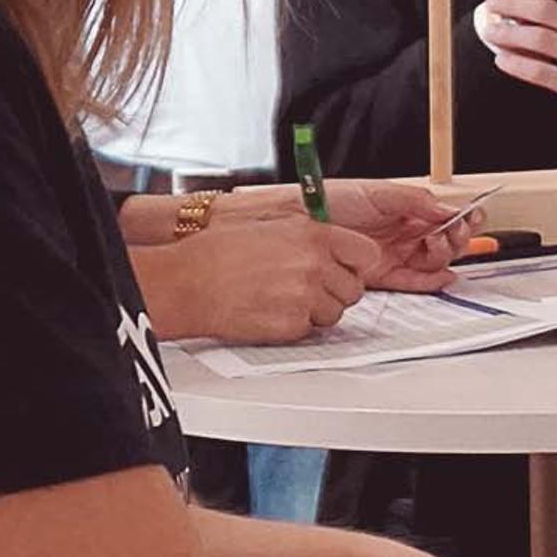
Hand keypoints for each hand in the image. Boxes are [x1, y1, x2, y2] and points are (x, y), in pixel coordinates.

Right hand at [161, 217, 374, 342]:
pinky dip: (295, 326)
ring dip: (316, 311)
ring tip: (283, 299)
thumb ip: (310, 236)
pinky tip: (271, 311)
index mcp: (314, 235)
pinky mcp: (292, 325)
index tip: (347, 268)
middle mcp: (315, 265)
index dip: (356, 265)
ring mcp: (306, 297)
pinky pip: (310, 330)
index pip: (367, 254)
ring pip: (335, 314)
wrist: (189, 281)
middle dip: (336, 292)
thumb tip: (333, 246)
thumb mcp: (273, 226)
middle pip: (354, 289)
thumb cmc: (218, 252)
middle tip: (308, 288)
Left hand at [316, 179, 474, 286]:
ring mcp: (394, 253)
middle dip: (456, 238)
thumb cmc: (333, 200)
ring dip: (444, 255)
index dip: (462, 219)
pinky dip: (431, 281)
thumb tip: (449, 210)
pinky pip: (412, 281)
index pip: (445, 217)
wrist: (300, 220)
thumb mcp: (380, 192)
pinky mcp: (381, 274)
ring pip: (433, 262)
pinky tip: (444, 277)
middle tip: (453, 233)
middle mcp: (404, 232)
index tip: (471, 218)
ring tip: (435, 245)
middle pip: (445, 242)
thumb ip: (418, 201)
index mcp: (407, 210)